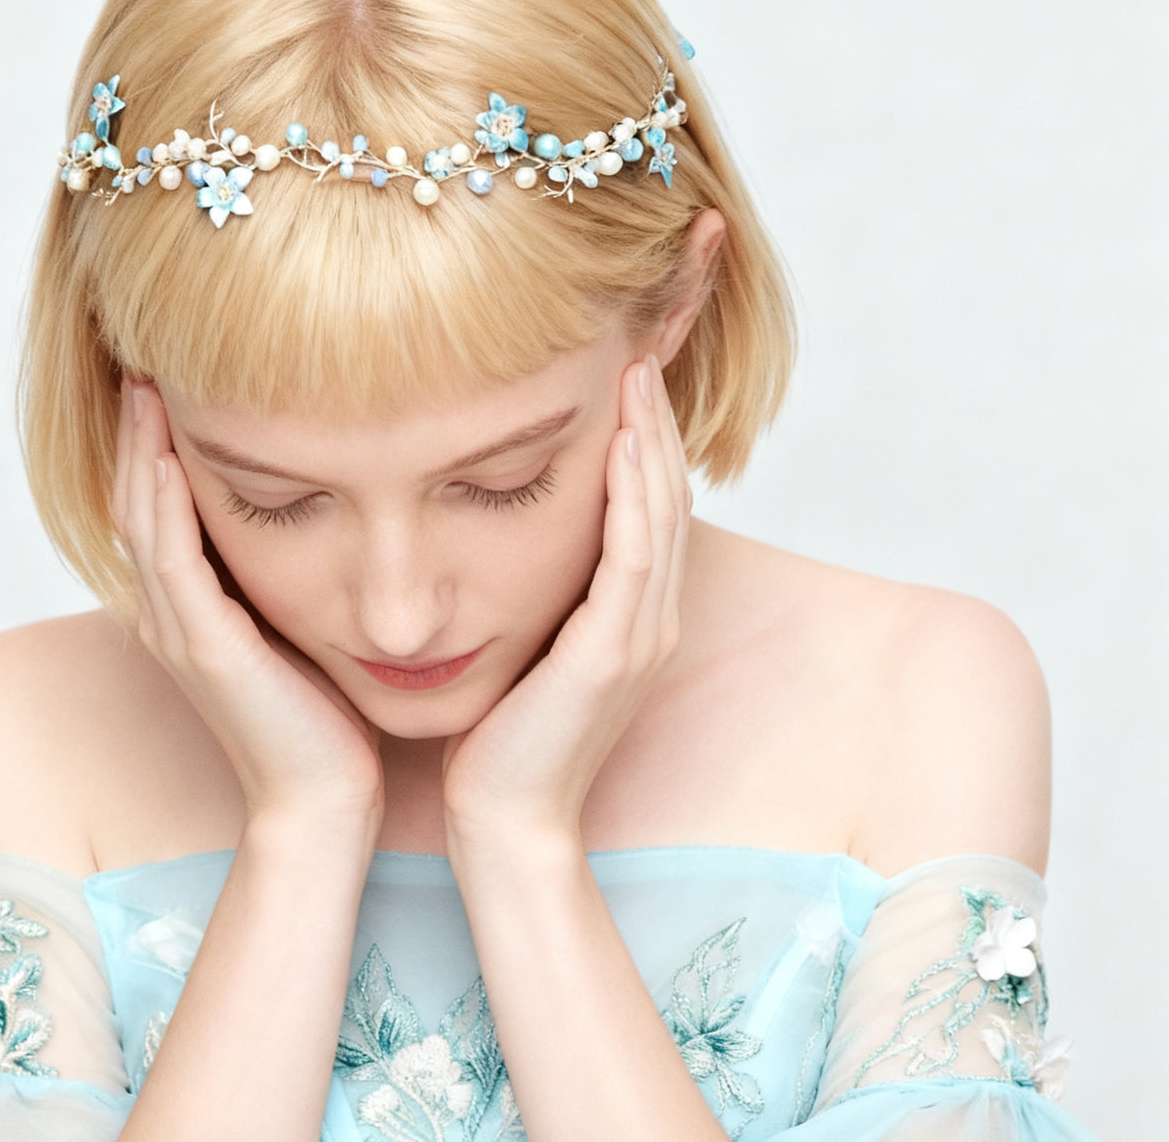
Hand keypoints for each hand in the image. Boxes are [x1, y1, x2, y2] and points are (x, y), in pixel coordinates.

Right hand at [112, 379, 383, 831]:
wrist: (327, 803)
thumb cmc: (326, 722)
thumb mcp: (299, 630)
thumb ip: (290, 580)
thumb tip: (321, 517)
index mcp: (193, 609)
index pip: (159, 507)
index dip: (154, 443)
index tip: (168, 377)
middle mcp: (174, 616)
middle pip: (137, 501)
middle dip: (138, 430)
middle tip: (141, 358)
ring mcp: (183, 633)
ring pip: (144, 522)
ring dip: (142, 450)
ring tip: (144, 383)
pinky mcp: (210, 651)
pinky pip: (174, 564)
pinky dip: (167, 506)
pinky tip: (172, 455)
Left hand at [441, 354, 690, 845]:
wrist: (505, 823)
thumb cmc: (502, 738)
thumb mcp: (528, 647)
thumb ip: (540, 593)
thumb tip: (502, 532)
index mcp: (633, 616)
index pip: (650, 506)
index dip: (644, 437)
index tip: (622, 371)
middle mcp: (651, 618)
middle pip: (666, 496)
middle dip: (655, 419)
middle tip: (640, 346)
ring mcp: (640, 636)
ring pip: (661, 514)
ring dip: (652, 438)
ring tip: (636, 370)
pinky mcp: (613, 654)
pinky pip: (635, 555)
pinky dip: (635, 494)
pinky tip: (624, 440)